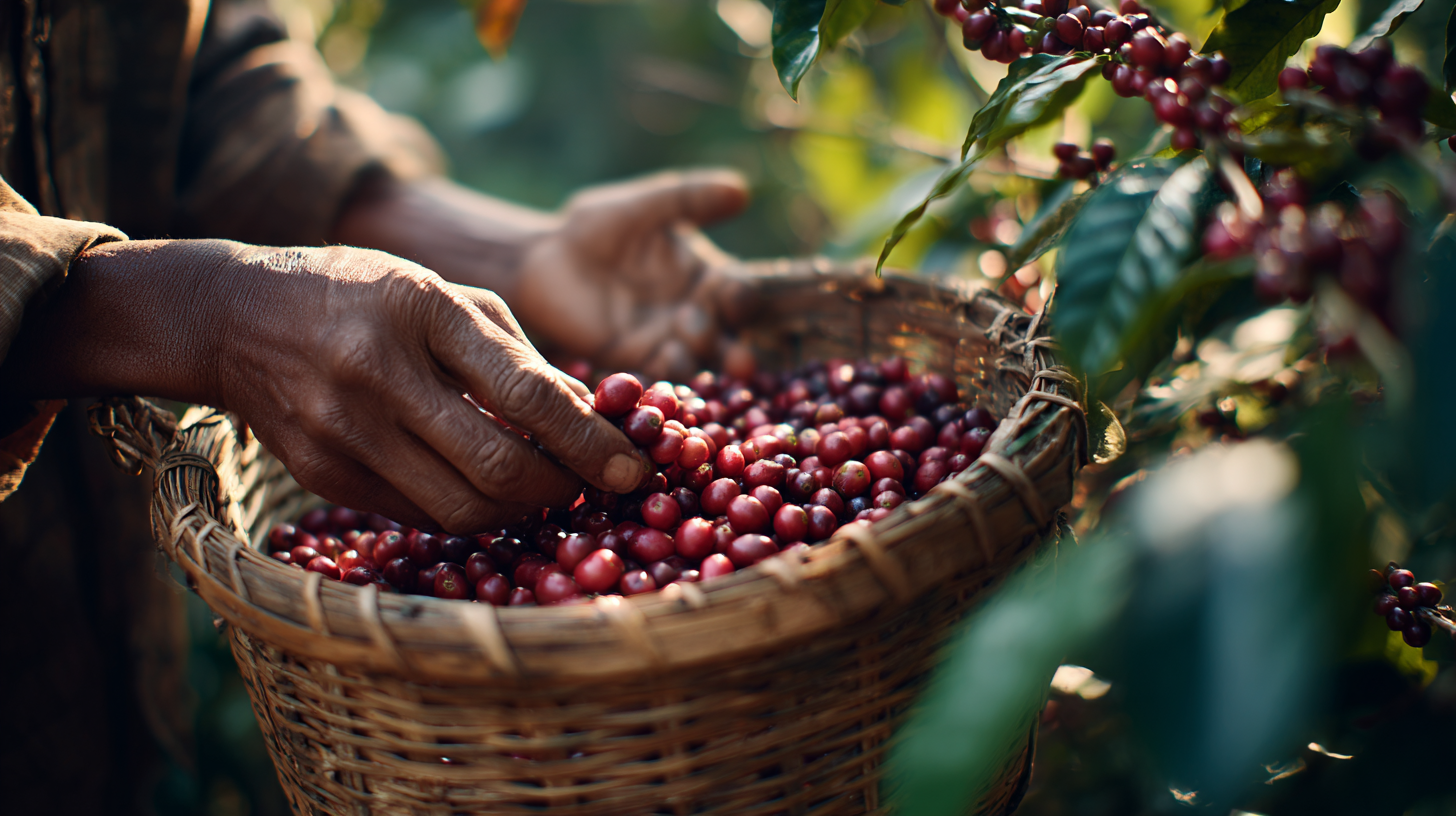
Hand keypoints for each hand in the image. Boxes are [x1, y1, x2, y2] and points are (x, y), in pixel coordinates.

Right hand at [0, 240, 648, 532]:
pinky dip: (469, 511)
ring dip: (520, 509)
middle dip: (562, 488)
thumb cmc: (362, 296)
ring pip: (463, 508)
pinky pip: (422, 515)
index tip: (634, 469)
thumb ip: (517, 353)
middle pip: (499, 466)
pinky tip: (486, 489)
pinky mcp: (325, 476)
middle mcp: (380, 375)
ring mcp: (345, 433)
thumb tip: (593, 414)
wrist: (236, 320)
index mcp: (422, 312)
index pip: (527, 393)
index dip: (590, 441)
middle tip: (591, 486)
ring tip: (542, 488)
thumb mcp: (442, 295)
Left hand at [512, 169, 754, 379]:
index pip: (738, 292)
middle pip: (726, 337)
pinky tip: (659, 364)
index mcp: (704, 277)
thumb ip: (689, 199)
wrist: (543, 259)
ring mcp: (664, 340)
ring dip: (698, 358)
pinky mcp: (632, 359)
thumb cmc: (596, 227)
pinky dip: (661, 373)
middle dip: (734, 350)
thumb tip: (742, 190)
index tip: (734, 295)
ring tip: (683, 343)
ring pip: (695, 360)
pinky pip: (655, 372)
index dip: (742, 298)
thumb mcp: (643, 206)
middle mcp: (693, 313)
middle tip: (739, 359)